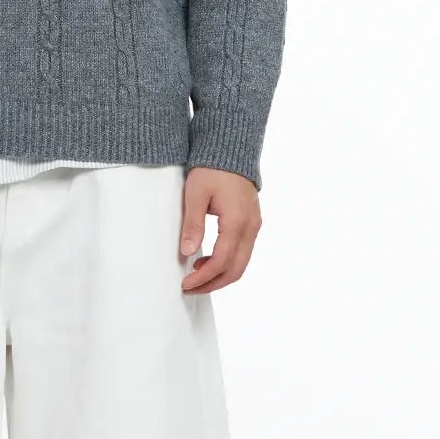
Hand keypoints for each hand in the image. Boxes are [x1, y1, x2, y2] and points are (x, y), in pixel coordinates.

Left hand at [179, 166, 261, 292]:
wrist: (231, 150)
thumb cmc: (212, 168)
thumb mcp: (195, 194)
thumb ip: (193, 224)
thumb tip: (187, 252)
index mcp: (237, 221)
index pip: (222, 260)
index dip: (203, 277)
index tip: (186, 283)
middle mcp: (250, 227)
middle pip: (236, 269)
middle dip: (213, 283)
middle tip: (190, 288)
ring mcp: (254, 226)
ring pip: (241, 264)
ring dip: (219, 275)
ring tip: (195, 275)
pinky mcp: (251, 224)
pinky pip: (242, 252)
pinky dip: (226, 263)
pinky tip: (206, 260)